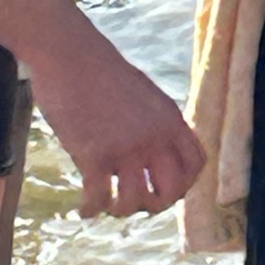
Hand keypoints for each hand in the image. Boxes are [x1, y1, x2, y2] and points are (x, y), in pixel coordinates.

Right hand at [30, 28, 205, 218]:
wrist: (69, 54)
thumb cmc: (99, 70)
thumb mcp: (143, 93)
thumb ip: (153, 120)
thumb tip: (151, 145)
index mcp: (169, 119)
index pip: (194, 163)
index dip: (185, 183)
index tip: (166, 188)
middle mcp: (153, 137)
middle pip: (171, 190)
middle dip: (156, 204)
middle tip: (138, 203)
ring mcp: (125, 148)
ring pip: (135, 200)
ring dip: (121, 211)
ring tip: (108, 207)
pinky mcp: (94, 155)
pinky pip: (99, 197)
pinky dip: (91, 209)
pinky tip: (84, 209)